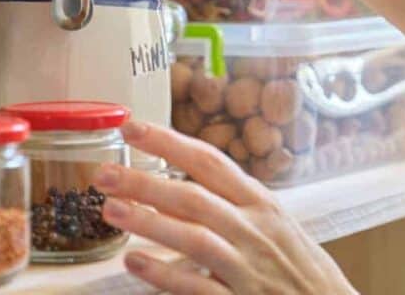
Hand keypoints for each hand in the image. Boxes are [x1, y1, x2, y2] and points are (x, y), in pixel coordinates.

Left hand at [91, 121, 356, 294]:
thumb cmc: (301, 268)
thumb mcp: (273, 226)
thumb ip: (231, 206)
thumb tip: (177, 189)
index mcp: (261, 203)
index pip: (210, 162)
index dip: (169, 142)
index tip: (132, 127)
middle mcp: (255, 229)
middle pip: (194, 197)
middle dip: (146, 182)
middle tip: (103, 173)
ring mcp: (250, 268)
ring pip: (195, 238)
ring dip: (150, 223)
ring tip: (111, 211)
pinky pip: (201, 288)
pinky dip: (166, 275)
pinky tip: (136, 264)